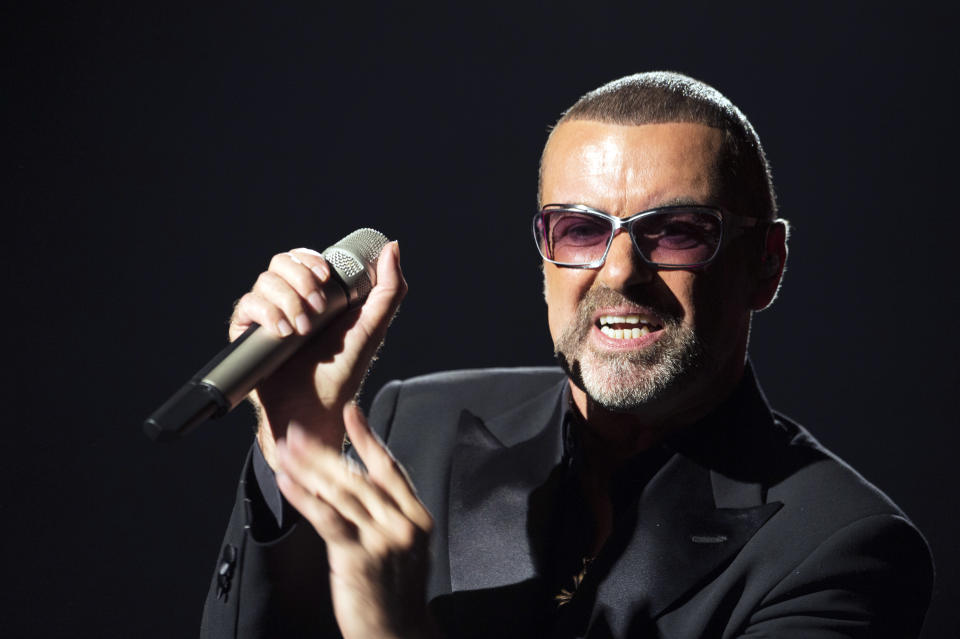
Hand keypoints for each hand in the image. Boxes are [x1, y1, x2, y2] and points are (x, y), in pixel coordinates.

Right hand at [229, 241, 406, 465]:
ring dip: (287, 301)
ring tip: (302, 330)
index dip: (312, 260)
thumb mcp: (373, 327)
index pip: (304, 258)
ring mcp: (268, 315)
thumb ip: (389, 289)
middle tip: (317, 308)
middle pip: (281, 263)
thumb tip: (393, 247)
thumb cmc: (344, 372)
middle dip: (300, 280)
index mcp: (316, 295)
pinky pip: (247, 305)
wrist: (314, 408)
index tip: (326, 276)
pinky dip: (267, 314)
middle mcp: (289, 301)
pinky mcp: (248, 332)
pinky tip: (283, 333)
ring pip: (265, 281)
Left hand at [276, 403, 437, 638]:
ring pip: (339, 493)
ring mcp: (381, 540)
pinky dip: (303, 496)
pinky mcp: (357, 558)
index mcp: (417, 517)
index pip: (389, 467)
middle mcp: (401, 524)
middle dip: (323, 451)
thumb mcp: (407, 548)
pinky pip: (326, 518)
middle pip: (357, 476)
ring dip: (306, 468)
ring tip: (285, 451)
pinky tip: (287, 482)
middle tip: (297, 432)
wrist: (399, 634)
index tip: (351, 412)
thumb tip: (355, 483)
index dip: (367, 437)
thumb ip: (390, 514)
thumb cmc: (398, 594)